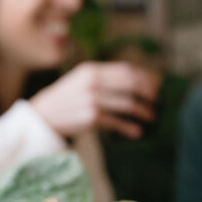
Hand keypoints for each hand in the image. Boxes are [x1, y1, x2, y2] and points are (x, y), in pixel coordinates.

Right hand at [30, 61, 159, 138]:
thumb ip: (105, 78)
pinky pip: (116, 122)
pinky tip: (137, 132)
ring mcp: (91, 100)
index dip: (144, 78)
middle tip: (156, 102)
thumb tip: (138, 80)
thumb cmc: (69, 98)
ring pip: (126, 104)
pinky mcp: (91, 118)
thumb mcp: (83, 80)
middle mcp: (92, 83)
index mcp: (92, 70)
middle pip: (129, 86)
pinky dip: (129, 128)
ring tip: (151, 117)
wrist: (45, 115)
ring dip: (142, 112)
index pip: (126, 70)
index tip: (155, 87)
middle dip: (147, 94)